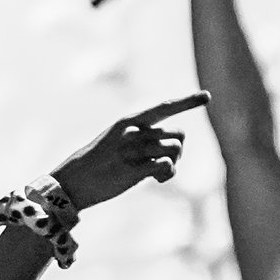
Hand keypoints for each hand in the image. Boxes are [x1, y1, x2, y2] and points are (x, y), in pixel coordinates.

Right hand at [50, 94, 207, 209]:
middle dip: (177, 150)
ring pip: (175, 150)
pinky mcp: (134, 170)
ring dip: (173, 164)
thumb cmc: (96, 164)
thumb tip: (170, 151)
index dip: (187, 101)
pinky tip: (156, 181)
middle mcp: (133, 132)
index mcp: (128, 121)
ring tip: (158, 173)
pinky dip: (167, 174)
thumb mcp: (116, 142)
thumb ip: (142, 139)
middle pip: (177, 135)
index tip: (207, 96)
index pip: (164, 107)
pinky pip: (167, 166)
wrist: (72, 182)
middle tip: (164, 164)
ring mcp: (134, 150)